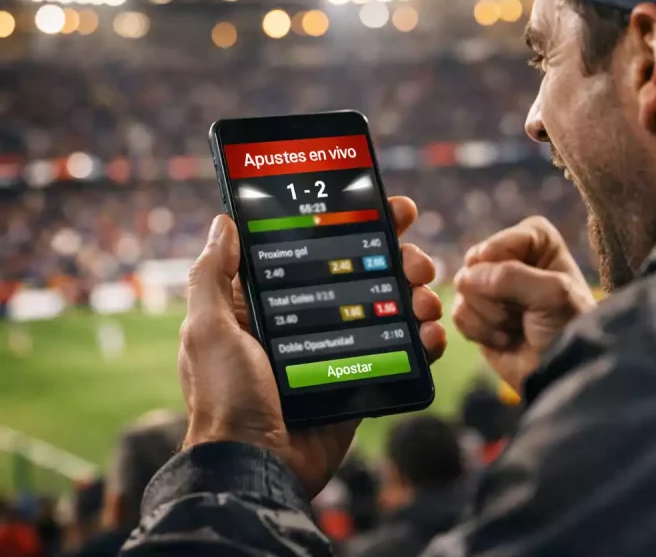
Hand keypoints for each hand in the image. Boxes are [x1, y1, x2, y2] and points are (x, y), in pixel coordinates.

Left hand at [178, 197, 445, 498]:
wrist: (256, 467)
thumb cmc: (224, 398)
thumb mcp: (207, 330)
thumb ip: (212, 276)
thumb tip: (224, 222)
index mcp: (268, 303)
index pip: (317, 249)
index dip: (353, 224)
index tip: (389, 207)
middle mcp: (307, 321)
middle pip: (364, 274)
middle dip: (399, 259)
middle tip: (418, 262)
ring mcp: (338, 351)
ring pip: (389, 309)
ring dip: (417, 297)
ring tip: (426, 300)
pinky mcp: (361, 382)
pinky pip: (401, 354)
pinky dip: (423, 341)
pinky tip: (431, 335)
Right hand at [452, 216, 594, 393]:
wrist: (560, 372)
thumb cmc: (568, 327)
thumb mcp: (551, 294)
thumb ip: (509, 277)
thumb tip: (465, 278)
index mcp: (537, 241)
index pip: (501, 240)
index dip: (505, 266)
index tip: (527, 283)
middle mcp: (511, 257)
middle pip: (476, 263)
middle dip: (496, 295)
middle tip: (523, 310)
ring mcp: (491, 286)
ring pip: (464, 288)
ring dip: (491, 316)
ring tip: (517, 326)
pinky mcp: (476, 314)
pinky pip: (459, 313)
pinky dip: (480, 331)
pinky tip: (504, 339)